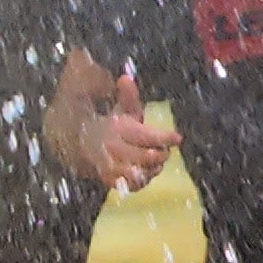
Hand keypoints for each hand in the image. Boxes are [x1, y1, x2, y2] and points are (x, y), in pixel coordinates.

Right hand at [90, 69, 179, 190]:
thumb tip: (125, 77)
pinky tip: (147, 171)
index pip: (145, 135)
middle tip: (165, 151)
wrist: (85, 146)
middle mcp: (113, 148)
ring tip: (157, 161)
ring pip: (140, 173)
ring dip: (153, 168)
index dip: (164, 137)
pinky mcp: (110, 180)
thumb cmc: (113, 125)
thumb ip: (128, 96)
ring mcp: (111, 166)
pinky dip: (143, 180)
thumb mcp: (122, 109)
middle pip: (146, 156)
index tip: (177, 138)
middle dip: (161, 154)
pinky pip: (131, 184)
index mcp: (118, 128)